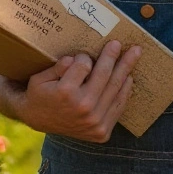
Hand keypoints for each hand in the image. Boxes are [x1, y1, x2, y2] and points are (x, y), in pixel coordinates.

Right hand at [13, 40, 141, 142]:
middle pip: (104, 74)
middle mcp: (83, 106)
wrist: (38, 121)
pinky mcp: (102, 131)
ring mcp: (95, 121)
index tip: (82, 56)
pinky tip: (128, 77)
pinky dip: (125, 90)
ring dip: (126, 69)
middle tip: (120, 43)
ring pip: (115, 88)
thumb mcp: (41, 77)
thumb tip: (79, 59)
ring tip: (134, 54)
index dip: (84, 57)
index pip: (84, 64)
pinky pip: (118, 106)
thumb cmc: (39, 95)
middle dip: (113, 55)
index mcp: (66, 92)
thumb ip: (59, 66)